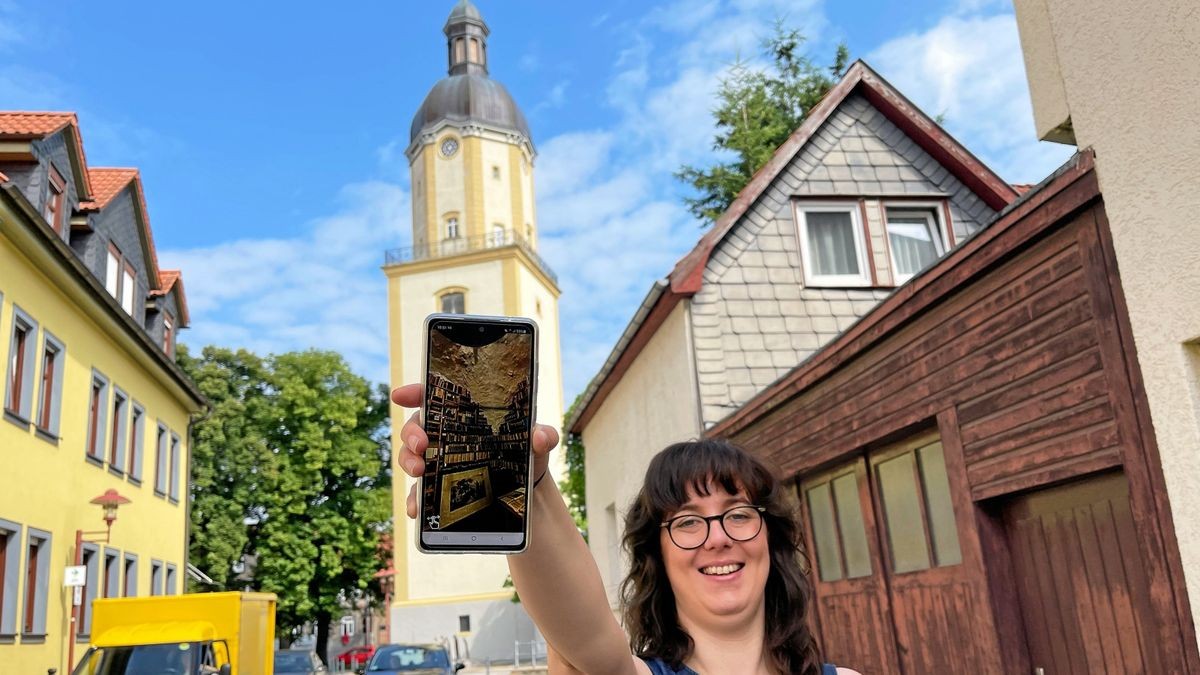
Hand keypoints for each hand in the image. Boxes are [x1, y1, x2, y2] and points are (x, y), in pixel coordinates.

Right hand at [390, 383, 560, 518]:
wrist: (526, 494)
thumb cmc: (528, 457)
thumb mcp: (538, 444)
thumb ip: (544, 436)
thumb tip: (540, 436)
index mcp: (465, 416)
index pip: (434, 398)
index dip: (415, 393)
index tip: (401, 395)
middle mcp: (446, 437)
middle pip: (417, 428)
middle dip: (411, 433)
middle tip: (421, 444)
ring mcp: (439, 464)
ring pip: (411, 457)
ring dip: (408, 462)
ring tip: (419, 472)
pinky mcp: (439, 490)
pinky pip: (419, 494)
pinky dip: (415, 500)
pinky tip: (417, 509)